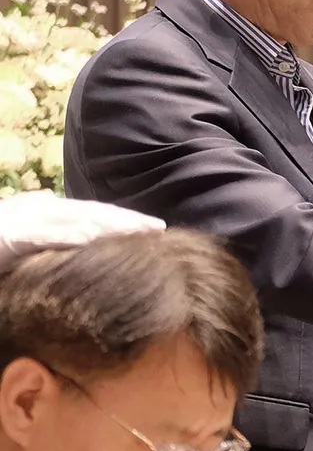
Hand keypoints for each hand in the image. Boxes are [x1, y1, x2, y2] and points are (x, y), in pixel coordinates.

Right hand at [0, 191, 163, 260]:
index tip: (156, 228)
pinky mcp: (11, 235)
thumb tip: (81, 234)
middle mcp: (40, 209)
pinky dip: (67, 235)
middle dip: (126, 220)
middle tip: (160, 228)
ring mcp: (26, 219)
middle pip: (91, 213)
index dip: (125, 220)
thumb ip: (54, 235)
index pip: (94, 214)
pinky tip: (91, 239)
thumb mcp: (30, 240)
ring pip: (75, 219)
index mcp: (47, 210)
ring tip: (139, 231)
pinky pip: (43, 235)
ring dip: (108, 224)